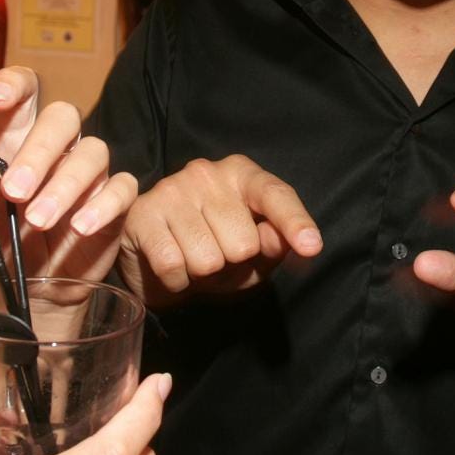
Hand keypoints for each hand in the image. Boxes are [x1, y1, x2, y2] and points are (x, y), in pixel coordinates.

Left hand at [0, 66, 135, 281]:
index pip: (26, 96)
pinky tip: (79, 227)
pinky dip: (102, 206)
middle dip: (39, 149)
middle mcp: (59, 150)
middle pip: (64, 116)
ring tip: (38, 220)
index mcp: (20, 144)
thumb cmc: (9, 246)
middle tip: (16, 191)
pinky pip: (122, 187)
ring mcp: (91, 174)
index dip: (15, 84)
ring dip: (64, 185)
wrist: (37, 291)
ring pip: (93, 151)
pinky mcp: (116, 202)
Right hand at [118, 154, 322, 305]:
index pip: (275, 195)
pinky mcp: (143, 214)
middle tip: (216, 256)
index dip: (295, 223)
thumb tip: (279, 241)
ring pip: (208, 259)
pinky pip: (174, 266)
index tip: (311, 247)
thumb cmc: (211, 248)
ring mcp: (173, 189)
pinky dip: (177, 281)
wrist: (149, 253)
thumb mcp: (252, 254)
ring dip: (203, 275)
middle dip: (232, 263)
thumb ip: (272, 246)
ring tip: (192, 260)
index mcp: (243, 174)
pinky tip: (172, 266)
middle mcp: (208, 173)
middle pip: (243, 243)